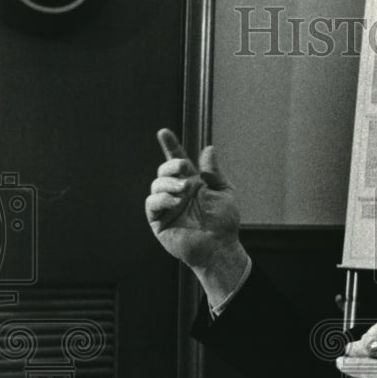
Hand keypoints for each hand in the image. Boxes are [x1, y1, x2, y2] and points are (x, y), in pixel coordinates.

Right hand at [145, 129, 247, 299]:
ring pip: (156, 184)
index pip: (178, 161)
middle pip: (164, 170)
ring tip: (184, 190)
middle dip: (172, 165)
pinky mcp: (159, 220)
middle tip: (185, 169)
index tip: (163, 132)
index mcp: (192, 182)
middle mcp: (177, 191)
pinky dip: (161, 199)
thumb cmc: (224, 221)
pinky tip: (175, 201)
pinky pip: (152, 203)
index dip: (170, 147)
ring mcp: (167, 205)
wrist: (219, 245)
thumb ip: (214, 172)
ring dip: (169, 183)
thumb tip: (209, 148)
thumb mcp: (224, 192)